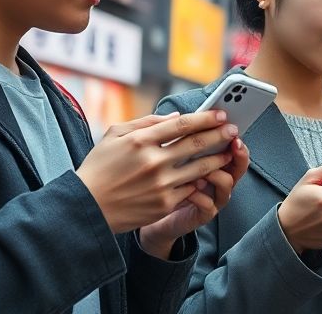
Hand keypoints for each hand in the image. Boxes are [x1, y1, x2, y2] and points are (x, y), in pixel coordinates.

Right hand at [77, 111, 239, 234]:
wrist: (87, 207)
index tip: (221, 114)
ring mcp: (160, 184)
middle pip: (196, 144)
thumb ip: (145, 123)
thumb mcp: (114, 135)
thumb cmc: (99, 167)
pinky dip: (202, 180)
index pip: (182, 124)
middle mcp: (153, 162)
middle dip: (219, 135)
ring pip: (200, 168)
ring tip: (229, 152)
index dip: (205, 118)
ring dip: (219, 159)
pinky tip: (211, 174)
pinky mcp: (164, 204)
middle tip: (234, 130)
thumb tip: (176, 117)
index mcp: (140, 141)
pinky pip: (191, 189)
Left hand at [138, 136, 250, 257]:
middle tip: (232, 143)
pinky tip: (189, 189)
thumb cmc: (164, 179)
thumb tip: (177, 116)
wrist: (153, 210)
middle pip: (239, 165)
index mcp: (214, 161)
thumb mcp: (169, 155)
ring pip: (227, 183)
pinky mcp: (203, 214)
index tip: (233, 128)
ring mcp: (213, 196)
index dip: (236, 139)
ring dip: (217, 173)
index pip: (234, 148)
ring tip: (203, 169)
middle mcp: (219, 178)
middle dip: (238, 153)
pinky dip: (200, 195)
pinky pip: (208, 205)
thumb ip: (175, 137)